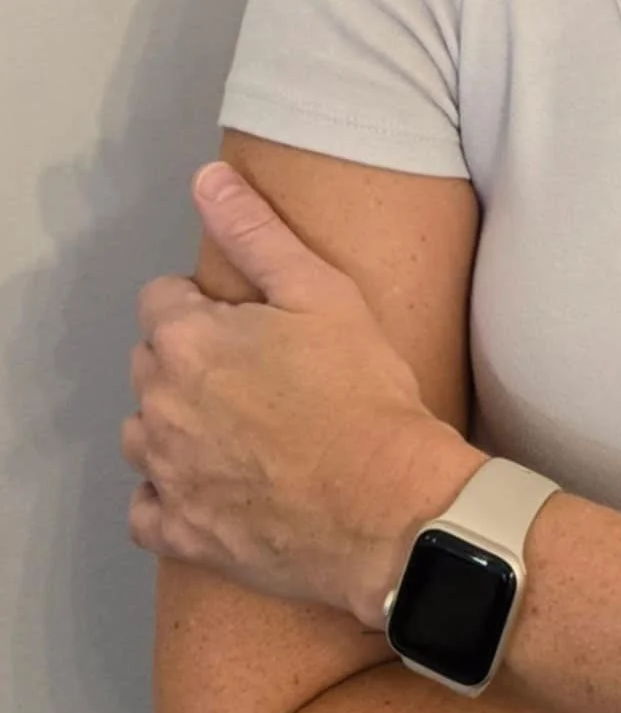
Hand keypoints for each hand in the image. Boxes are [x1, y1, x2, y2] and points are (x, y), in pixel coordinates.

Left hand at [122, 161, 483, 626]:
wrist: (386, 504)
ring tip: (240, 427)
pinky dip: (171, 495)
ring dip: (175, 423)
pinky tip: (217, 484)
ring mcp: (165, 475)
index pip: (161, 299)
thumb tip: (207, 179)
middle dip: (189, 359)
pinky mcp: (179, 533)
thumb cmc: (361, 392)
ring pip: (142, 433)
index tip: (255, 324)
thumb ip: (255, 232)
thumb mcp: (322, 292)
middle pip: (150, 363)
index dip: (209, 305)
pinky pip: (147, 508)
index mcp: (187, 340)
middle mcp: (159, 406)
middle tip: (259, 372)